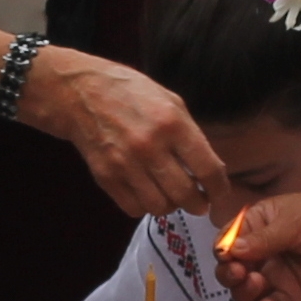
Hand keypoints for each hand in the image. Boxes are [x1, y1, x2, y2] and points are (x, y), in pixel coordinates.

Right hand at [26, 48, 232, 220]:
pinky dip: (145, 206)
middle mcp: (150, 147)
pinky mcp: (106, 177)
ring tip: (171, 196)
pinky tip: (147, 193)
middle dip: (199, 204)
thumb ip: (191, 134)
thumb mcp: (170, 100)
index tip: (220, 196)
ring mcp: (126, 164)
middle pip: (186, 195)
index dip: (220, 190)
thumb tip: (209, 169)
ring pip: (160, 207)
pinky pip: (134, 208)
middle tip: (199, 202)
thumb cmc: (130, 93)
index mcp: (172, 124)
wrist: (80, 93)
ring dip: (171, 206)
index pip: (209, 170)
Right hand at [217, 191, 300, 300]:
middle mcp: (261, 253)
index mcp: (257, 226)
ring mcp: (275, 277)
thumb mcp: (294, 221)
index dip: (222, 250)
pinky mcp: (291, 297)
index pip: (227, 241)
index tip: (227, 256)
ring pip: (245, 292)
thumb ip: (263, 238)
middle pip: (230, 269)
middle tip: (239, 273)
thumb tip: (230, 251)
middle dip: (229, 273)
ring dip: (243, 291)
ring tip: (257, 284)